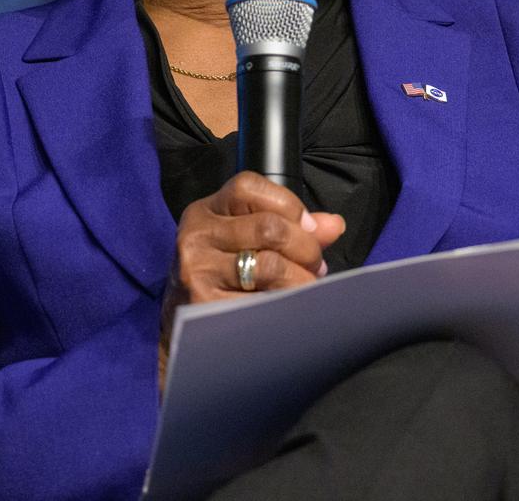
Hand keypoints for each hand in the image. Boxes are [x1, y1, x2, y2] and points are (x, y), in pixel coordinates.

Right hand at [158, 172, 344, 390]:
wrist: (184, 329)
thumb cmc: (223, 275)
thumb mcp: (245, 239)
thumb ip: (291, 227)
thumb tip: (334, 225)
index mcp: (206, 211)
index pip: (249, 187)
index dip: (290, 205)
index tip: (309, 228)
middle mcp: (197, 236)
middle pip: (269, 227)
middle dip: (306, 248)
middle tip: (315, 265)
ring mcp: (197, 272)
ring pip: (270, 266)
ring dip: (301, 280)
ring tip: (306, 288)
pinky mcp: (204, 306)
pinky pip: (262, 302)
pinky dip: (285, 306)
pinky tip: (287, 310)